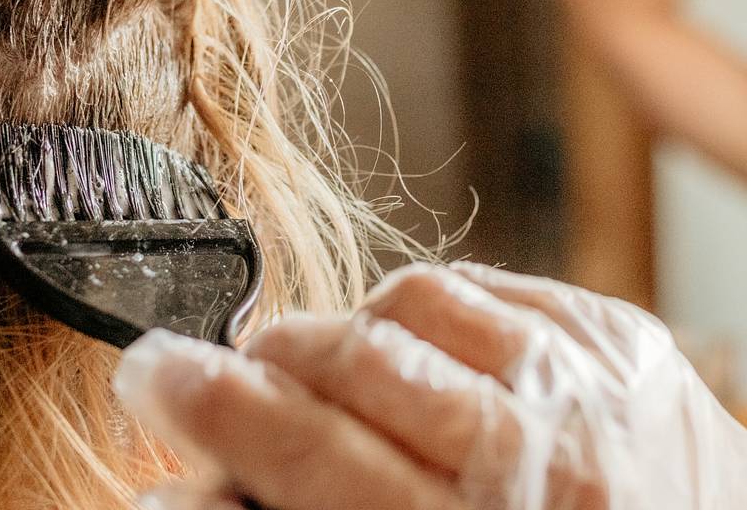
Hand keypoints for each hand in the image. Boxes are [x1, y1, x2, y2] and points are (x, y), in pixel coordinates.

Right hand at [116, 263, 746, 509]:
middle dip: (271, 359)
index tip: (150, 374)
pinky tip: (434, 359)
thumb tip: (176, 493)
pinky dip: (440, 316)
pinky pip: (491, 284)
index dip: (207, 402)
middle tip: (239, 376)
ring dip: (359, 332)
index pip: (303, 446)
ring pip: (416, 298)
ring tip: (350, 372)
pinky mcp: (623, 338)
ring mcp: (590, 385)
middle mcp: (541, 458)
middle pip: (353, 358)